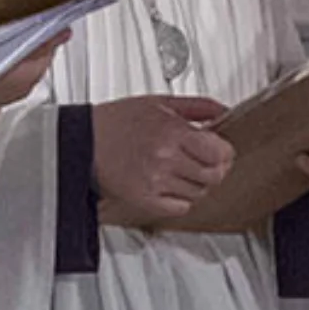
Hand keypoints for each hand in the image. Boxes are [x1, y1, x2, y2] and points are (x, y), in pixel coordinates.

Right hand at [91, 94, 235, 224]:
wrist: (83, 142)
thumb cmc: (116, 121)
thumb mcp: (158, 103)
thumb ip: (197, 106)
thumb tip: (224, 112)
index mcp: (172, 131)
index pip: (220, 152)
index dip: (225, 152)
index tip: (221, 150)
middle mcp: (166, 158)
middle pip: (214, 175)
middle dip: (215, 168)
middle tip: (206, 161)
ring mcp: (156, 181)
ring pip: (199, 192)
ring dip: (197, 183)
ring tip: (182, 169)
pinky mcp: (146, 200)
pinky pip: (181, 207)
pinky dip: (181, 198)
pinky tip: (170, 183)